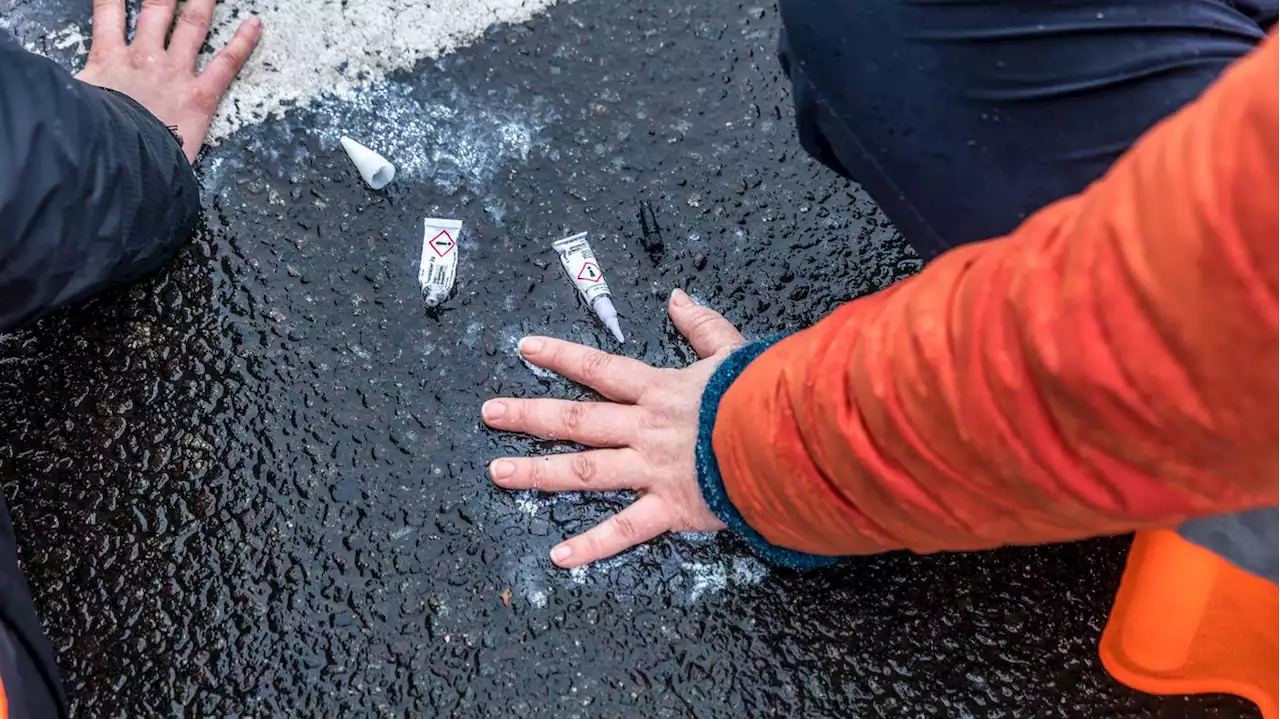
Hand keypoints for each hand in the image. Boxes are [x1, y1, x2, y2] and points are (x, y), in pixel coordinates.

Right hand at [77, 0, 262, 163]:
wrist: (115, 161)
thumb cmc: (91, 139)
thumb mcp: (73, 104)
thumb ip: (77, 88)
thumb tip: (62, 86)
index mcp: (108, 58)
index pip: (108, 12)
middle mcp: (144, 58)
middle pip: (157, 9)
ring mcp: (175, 73)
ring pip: (193, 25)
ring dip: (204, 3)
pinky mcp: (200, 95)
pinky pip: (227, 63)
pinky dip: (244, 42)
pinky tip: (255, 24)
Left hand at [482, 289, 745, 567]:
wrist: (790, 438)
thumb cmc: (766, 394)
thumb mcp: (735, 350)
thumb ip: (703, 325)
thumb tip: (676, 297)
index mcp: (660, 390)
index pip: (600, 369)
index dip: (562, 356)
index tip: (524, 347)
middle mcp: (646, 429)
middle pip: (578, 419)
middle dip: (529, 415)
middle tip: (489, 413)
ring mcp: (653, 469)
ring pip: (585, 471)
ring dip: (538, 472)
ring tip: (497, 473)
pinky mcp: (671, 508)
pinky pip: (625, 529)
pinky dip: (592, 545)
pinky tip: (557, 555)